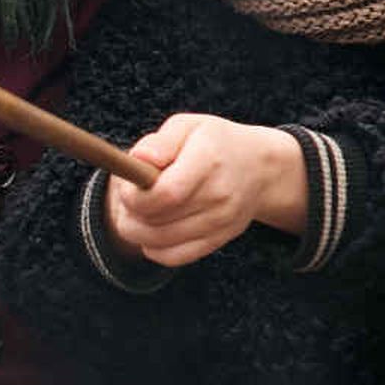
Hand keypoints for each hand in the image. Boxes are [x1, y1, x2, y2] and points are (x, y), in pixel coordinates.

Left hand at [105, 114, 307, 268]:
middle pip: (158, 222)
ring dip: (136, 230)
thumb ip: (160, 142)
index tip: (125, 186)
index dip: (135, 196)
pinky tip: (151, 228)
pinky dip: (152, 248)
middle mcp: (219, 196)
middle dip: (130, 212)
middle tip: (127, 197)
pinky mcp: (218, 241)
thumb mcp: (188, 126)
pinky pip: (173, 257)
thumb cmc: (213, 142)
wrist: (259, 168)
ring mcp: (221, 223)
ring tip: (137, 210)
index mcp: (209, 160)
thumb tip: (137, 160)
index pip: (166, 193)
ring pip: (160, 243)